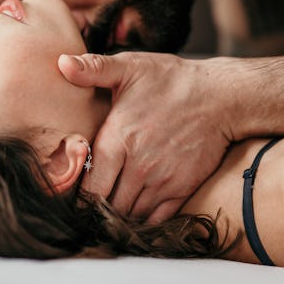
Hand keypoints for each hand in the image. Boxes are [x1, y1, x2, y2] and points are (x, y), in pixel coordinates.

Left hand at [59, 51, 232, 222]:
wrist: (222, 97)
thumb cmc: (172, 81)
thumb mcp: (130, 67)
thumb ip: (93, 69)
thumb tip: (61, 63)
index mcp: (117, 141)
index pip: (89, 187)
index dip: (79, 197)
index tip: (74, 197)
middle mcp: (138, 166)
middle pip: (107, 206)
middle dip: (96, 210)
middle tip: (89, 208)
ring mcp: (161, 181)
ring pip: (130, 215)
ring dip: (118, 215)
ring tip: (110, 210)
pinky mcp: (181, 189)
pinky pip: (155, 219)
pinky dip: (143, 220)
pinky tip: (136, 211)